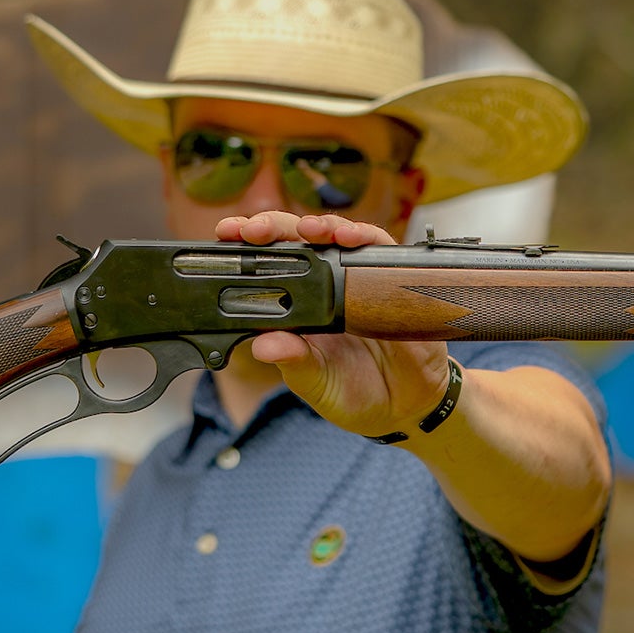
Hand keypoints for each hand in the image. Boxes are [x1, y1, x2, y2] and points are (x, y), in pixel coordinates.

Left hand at [216, 211, 451, 438]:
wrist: (406, 406)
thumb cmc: (355, 393)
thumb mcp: (317, 384)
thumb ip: (294, 363)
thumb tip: (262, 347)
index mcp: (296, 310)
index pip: (266, 268)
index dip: (247, 247)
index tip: (227, 234)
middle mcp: (323, 288)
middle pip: (295, 241)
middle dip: (273, 226)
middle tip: (254, 228)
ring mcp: (354, 280)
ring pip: (333, 236)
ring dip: (318, 225)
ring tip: (306, 229)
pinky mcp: (387, 279)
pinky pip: (376, 248)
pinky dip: (363, 235)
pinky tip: (349, 237)